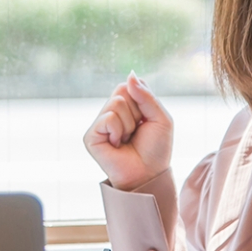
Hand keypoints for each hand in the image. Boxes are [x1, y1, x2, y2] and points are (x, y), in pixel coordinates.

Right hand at [85, 74, 172, 190]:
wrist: (149, 174)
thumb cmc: (156, 149)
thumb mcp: (160, 117)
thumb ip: (146, 95)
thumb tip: (130, 75)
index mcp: (125, 107)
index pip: (129, 85)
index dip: (142, 100)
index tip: (145, 120)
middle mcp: (109, 113)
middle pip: (122, 91)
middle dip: (137, 111)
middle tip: (136, 132)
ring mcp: (99, 125)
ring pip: (116, 104)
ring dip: (129, 124)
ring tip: (127, 140)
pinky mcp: (91, 136)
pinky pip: (107, 118)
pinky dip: (119, 131)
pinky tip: (117, 145)